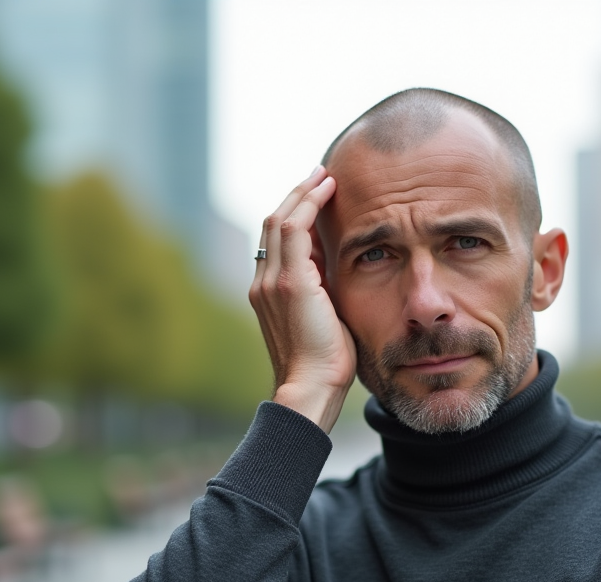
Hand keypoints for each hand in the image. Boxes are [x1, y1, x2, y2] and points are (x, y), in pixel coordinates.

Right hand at [249, 166, 354, 431]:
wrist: (311, 387)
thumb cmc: (323, 365)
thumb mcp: (322, 321)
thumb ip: (321, 295)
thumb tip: (337, 275)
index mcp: (267, 293)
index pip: (276, 243)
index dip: (294, 216)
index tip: (316, 199)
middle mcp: (263, 282)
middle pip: (273, 224)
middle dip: (296, 196)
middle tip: (319, 175)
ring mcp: (273, 281)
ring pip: (281, 220)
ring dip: (303, 193)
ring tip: (324, 175)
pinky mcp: (291, 281)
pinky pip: (296, 228)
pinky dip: (310, 203)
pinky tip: (328, 189)